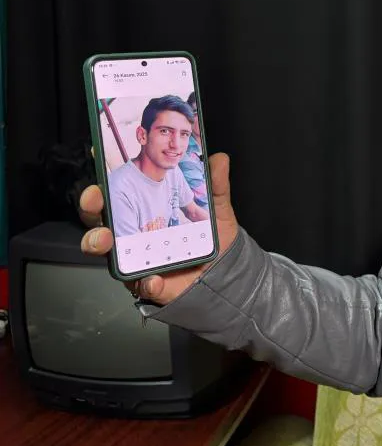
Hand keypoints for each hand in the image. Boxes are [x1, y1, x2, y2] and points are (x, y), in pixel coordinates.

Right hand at [79, 153, 239, 304]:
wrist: (226, 271)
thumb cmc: (210, 238)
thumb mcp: (216, 208)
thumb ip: (216, 185)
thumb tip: (219, 159)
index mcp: (143, 214)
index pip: (114, 197)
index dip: (101, 184)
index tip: (96, 165)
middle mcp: (134, 236)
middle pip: (99, 220)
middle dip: (91, 208)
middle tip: (95, 200)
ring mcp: (138, 261)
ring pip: (107, 254)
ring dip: (98, 243)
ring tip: (106, 239)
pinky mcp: (151, 284)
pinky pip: (143, 285)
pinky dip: (147, 283)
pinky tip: (154, 279)